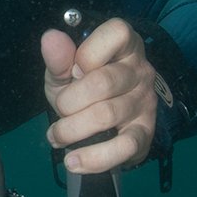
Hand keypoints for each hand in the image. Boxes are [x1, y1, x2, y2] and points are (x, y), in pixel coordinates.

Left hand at [40, 17, 157, 173]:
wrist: (103, 124)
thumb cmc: (83, 87)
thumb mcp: (66, 70)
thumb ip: (59, 58)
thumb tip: (50, 37)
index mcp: (126, 45)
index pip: (115, 35)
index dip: (85, 55)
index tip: (73, 71)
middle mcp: (141, 71)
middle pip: (103, 82)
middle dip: (69, 101)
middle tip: (60, 109)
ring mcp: (145, 103)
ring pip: (107, 115)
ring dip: (71, 130)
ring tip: (57, 135)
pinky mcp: (145, 134)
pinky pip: (123, 147)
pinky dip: (93, 158)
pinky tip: (74, 161)